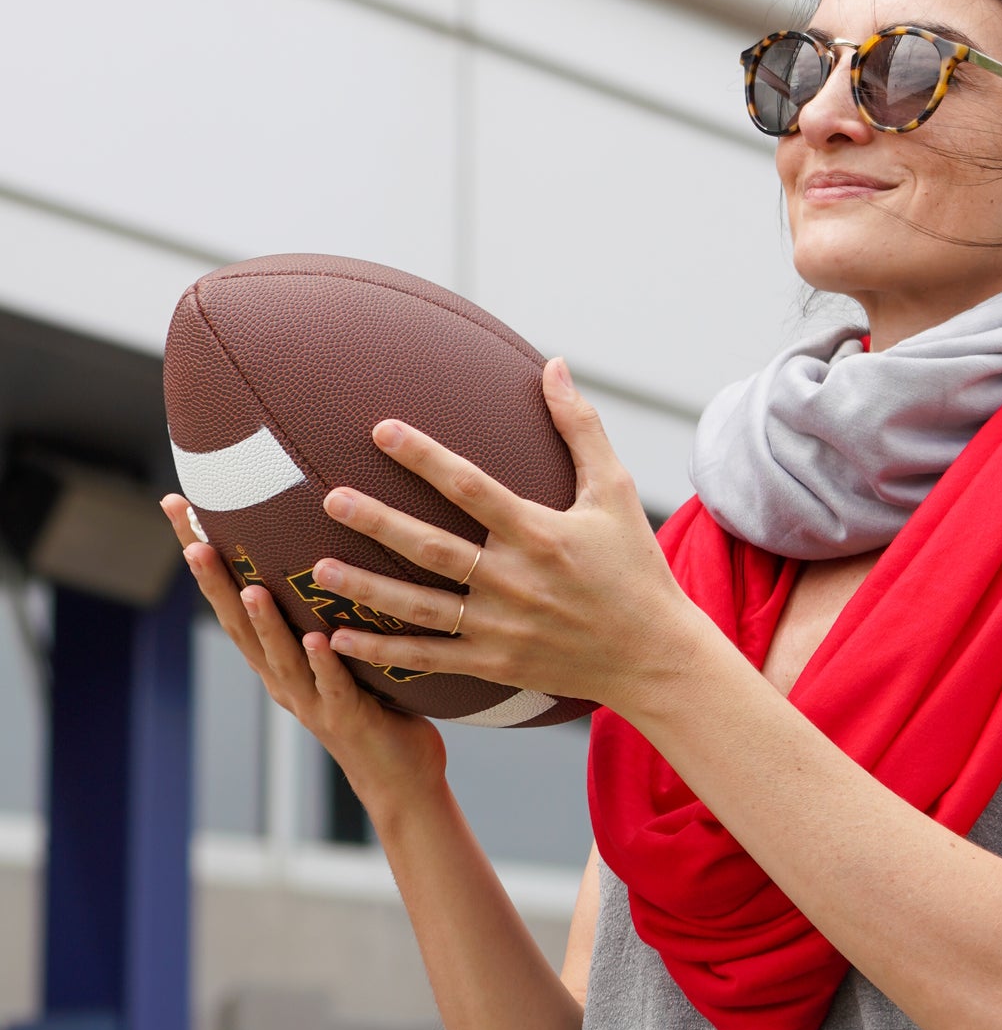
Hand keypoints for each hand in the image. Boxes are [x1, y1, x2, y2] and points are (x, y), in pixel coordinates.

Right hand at [160, 495, 445, 816]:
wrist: (400, 780)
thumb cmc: (377, 705)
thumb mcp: (343, 649)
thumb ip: (328, 605)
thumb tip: (332, 537)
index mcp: (276, 659)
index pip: (231, 600)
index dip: (203, 557)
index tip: (177, 508)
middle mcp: (283, 678)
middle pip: (238, 625)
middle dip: (214, 583)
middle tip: (191, 540)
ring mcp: (311, 701)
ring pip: (280, 658)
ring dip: (264, 625)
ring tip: (251, 589)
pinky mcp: (348, 719)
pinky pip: (334, 687)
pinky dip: (324, 664)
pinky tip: (319, 640)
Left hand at [308, 359, 702, 716]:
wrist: (654, 656)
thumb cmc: (636, 568)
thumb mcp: (616, 492)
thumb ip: (580, 428)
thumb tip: (554, 365)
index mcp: (541, 534)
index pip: (472, 488)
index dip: (425, 456)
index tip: (381, 429)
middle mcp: (516, 581)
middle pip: (434, 548)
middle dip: (379, 523)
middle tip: (330, 498)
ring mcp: (502, 627)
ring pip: (422, 607)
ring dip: (368, 589)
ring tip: (319, 568)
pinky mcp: (496, 665)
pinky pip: (430, 659)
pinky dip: (383, 652)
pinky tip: (337, 638)